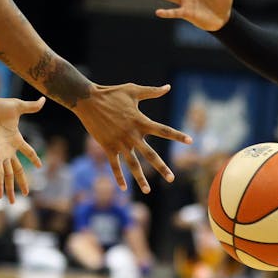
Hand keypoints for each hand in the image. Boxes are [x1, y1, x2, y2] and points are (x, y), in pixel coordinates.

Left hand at [0, 95, 43, 202]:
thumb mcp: (19, 107)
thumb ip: (32, 106)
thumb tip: (44, 99)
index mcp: (16, 139)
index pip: (28, 152)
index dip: (34, 159)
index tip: (40, 166)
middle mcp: (8, 149)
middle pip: (17, 170)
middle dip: (22, 182)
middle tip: (27, 194)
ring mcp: (1, 154)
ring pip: (8, 175)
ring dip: (10, 189)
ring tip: (12, 202)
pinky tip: (0, 195)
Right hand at [71, 82, 187, 192]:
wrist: (86, 100)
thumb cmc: (111, 93)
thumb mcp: (133, 90)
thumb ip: (152, 91)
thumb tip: (168, 87)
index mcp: (141, 121)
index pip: (164, 130)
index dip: (177, 135)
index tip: (191, 141)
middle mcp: (132, 134)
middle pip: (150, 154)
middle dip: (161, 167)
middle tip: (172, 179)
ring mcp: (119, 142)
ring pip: (132, 164)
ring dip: (140, 178)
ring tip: (147, 191)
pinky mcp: (107, 146)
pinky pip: (114, 165)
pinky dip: (118, 176)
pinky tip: (123, 188)